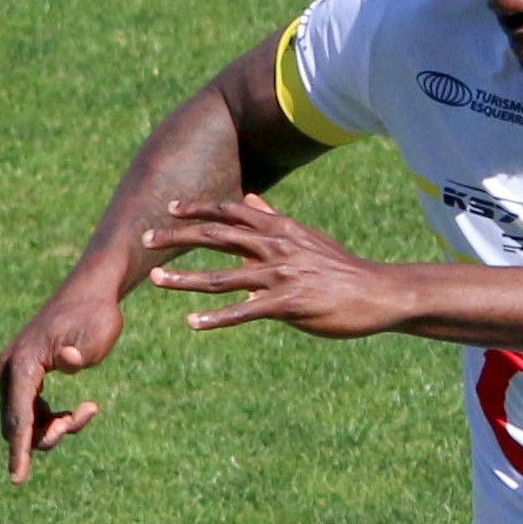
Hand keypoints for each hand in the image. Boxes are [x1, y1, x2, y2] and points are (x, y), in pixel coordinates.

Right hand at [0, 278, 125, 484]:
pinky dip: (51, 419)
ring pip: (23, 421)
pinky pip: (29, 411)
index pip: (19, 415)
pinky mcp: (23, 375)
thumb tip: (67, 360)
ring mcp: (13, 372)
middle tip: (87, 414)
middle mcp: (9, 368)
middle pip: (17, 424)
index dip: (20, 449)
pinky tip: (81, 410)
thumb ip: (81, 353)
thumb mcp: (97, 335)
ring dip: (53, 428)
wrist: (90, 293)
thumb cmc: (96, 315)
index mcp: (22, 362)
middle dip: (48, 435)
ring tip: (88, 410)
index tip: (17, 478)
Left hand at [142, 195, 409, 338]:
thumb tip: (251, 200)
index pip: (230, 212)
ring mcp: (281, 275)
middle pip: (217, 237)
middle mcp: (275, 246)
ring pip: (223, 276)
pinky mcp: (289, 304)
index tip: (169, 208)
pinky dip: (216, 317)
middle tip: (146, 238)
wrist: (376, 292)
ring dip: (185, 279)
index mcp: (279, 229)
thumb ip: (273, 220)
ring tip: (157, 279)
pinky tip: (192, 323)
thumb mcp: (305, 236)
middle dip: (178, 236)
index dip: (198, 208)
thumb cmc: (339, 268)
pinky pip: (245, 311)